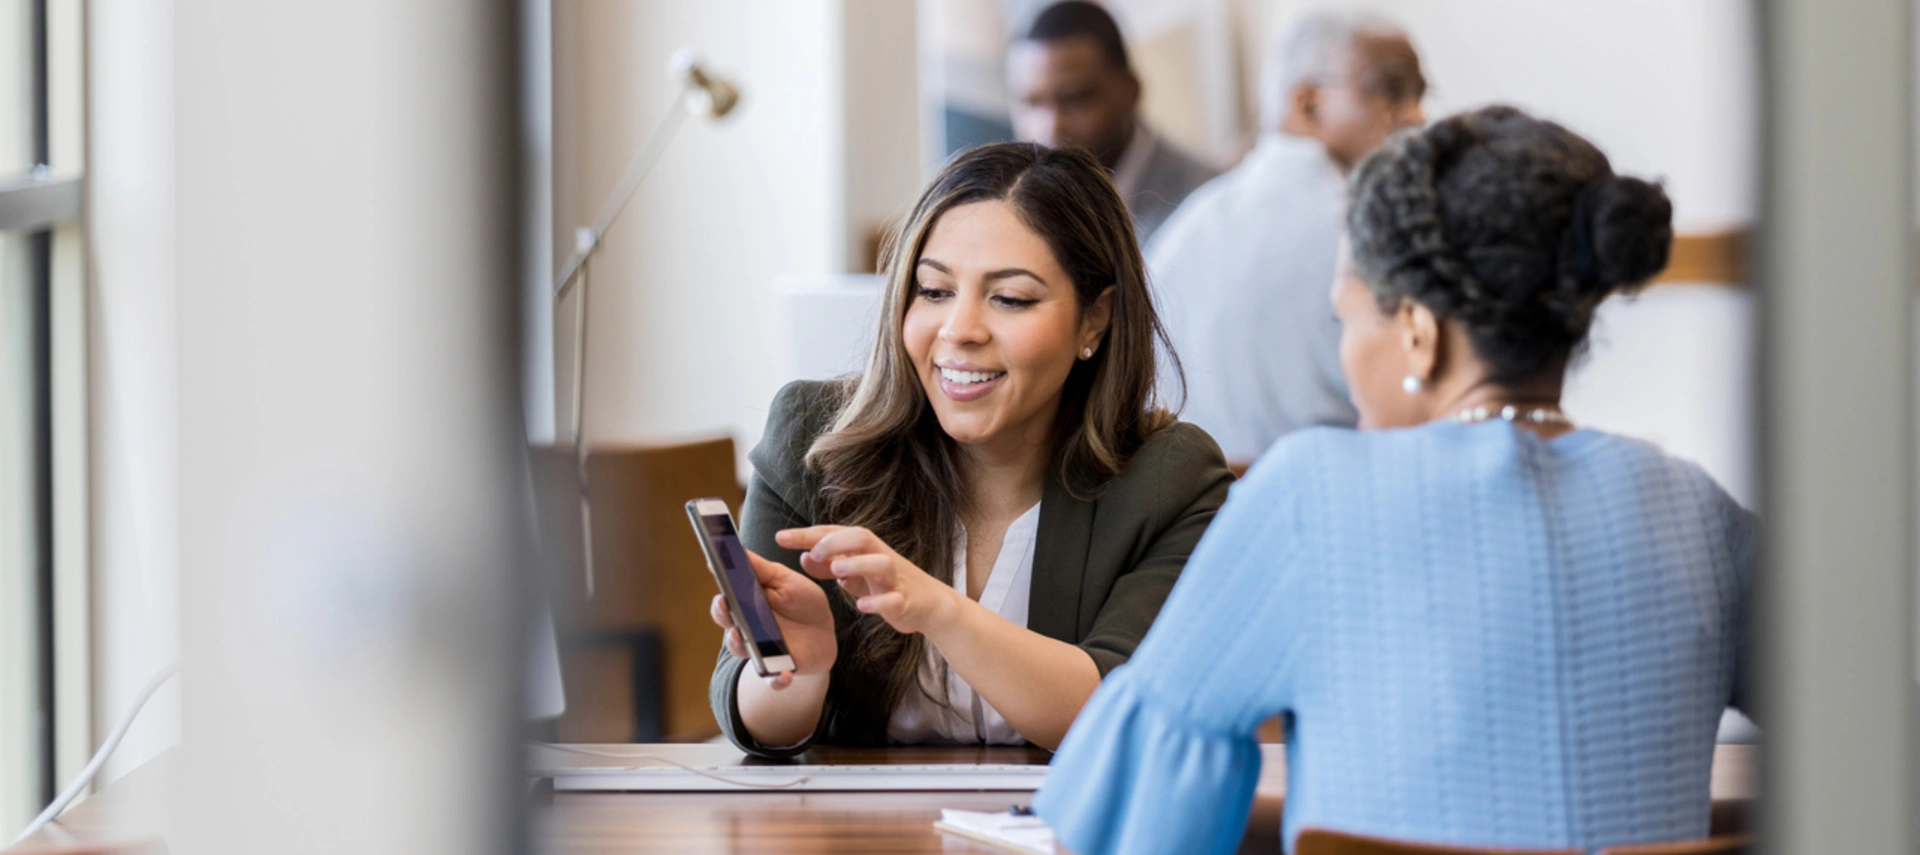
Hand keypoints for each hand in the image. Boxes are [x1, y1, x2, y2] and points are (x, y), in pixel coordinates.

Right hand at [709, 550, 835, 689]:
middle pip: (727, 624)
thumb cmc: (800, 601)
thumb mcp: (784, 580)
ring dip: (741, 645)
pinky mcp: (778, 669)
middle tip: (726, 605)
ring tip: (742, 635)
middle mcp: (746, 628)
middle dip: (724, 615)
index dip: (720, 593)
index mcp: (746, 605)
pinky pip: (772, 679)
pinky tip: (784, 676)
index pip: (725, 601)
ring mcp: (760, 650)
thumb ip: (760, 569)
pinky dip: (776, 680)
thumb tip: (734, 548)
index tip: (716, 581)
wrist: (823, 632)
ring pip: (742, 651)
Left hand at [777, 525, 961, 635]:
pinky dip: (878, 602)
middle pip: (861, 537)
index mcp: (865, 548)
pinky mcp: (905, 601)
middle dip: (836, 541)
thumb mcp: (855, 572)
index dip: (808, 535)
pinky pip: (894, 599)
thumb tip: (803, 557)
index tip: (781, 537)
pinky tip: (861, 607)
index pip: (834, 533)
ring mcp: (894, 579)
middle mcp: (880, 557)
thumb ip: (829, 565)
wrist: (928, 603)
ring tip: (837, 570)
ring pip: (882, 563)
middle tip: (813, 551)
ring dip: (858, 564)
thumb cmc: (886, 583)